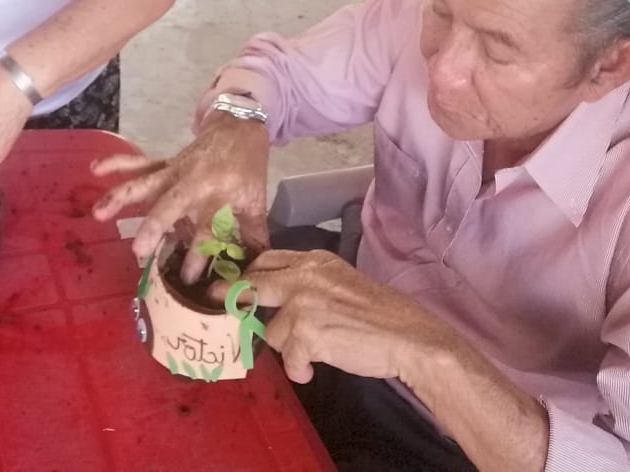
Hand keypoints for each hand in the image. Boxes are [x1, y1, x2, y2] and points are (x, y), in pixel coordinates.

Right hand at [91, 112, 269, 278]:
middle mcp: (193, 183)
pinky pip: (138, 164)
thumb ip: (253, 234)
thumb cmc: (248, 168)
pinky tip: (95, 168)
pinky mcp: (164, 165)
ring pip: (145, 183)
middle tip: (138, 251)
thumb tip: (254, 269)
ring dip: (121, 196)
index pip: (209, 228)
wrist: (239, 126)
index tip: (189, 277)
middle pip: (170, 205)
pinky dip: (116, 163)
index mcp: (219, 195)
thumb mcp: (256, 199)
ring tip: (98, 213)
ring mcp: (175, 172)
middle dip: (154, 227)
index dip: (200, 253)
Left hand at [238, 249, 456, 385]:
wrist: (407, 336)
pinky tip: (313, 371)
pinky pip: (287, 359)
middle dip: (233, 297)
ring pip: (272, 331)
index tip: (233, 286)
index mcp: (315, 261)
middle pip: (253, 284)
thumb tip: (279, 301)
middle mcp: (304, 276)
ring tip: (311, 355)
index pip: (268, 259)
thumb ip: (310, 284)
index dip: (247, 274)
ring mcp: (302, 303)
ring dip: (288, 348)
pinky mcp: (305, 333)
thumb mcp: (341, 283)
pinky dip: (299, 370)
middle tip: (221, 306)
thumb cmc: (381, 314)